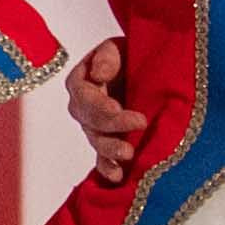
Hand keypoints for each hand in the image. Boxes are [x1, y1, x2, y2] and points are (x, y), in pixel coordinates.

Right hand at [63, 37, 141, 182]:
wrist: (144, 68)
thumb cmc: (128, 54)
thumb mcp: (117, 48)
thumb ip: (107, 57)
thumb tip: (98, 75)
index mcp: (80, 82)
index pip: (85, 97)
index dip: (100, 104)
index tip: (118, 107)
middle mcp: (82, 107)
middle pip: (92, 121)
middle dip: (114, 125)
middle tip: (140, 123)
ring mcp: (93, 128)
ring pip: (97, 141)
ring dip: (111, 150)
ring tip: (129, 153)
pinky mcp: (106, 142)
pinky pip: (102, 159)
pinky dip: (108, 169)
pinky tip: (118, 177)